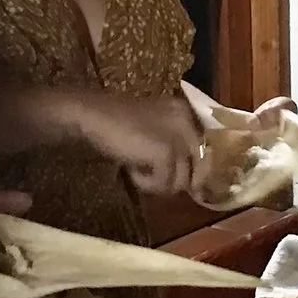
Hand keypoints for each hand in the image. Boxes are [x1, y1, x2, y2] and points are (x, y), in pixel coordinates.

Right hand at [64, 90, 202, 196]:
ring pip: (182, 179)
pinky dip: (147, 184)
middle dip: (184, 180)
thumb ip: (170, 143)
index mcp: (184, 111)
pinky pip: (164, 183)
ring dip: (159, 183)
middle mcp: (187, 122)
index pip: (205, 145)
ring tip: (137, 172)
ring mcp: (178, 138)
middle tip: (164, 185)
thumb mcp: (151, 128)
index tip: (189, 182)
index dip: (198, 167)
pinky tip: (132, 172)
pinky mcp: (165, 153)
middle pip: (201, 165)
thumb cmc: (115, 122)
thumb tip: (185, 175)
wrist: (93, 115)